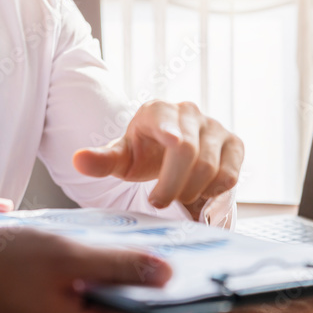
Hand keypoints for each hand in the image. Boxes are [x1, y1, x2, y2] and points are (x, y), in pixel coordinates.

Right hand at [0, 219, 175, 312]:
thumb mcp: (67, 254)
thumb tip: (167, 275)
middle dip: (142, 282)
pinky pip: (75, 299)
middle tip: (168, 251)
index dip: (171, 295)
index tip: (200, 276)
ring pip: (97, 303)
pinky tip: (90, 252)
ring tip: (132, 246)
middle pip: (119, 312)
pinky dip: (88, 278)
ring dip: (113, 277)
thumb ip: (120, 266)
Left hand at [72, 101, 243, 213]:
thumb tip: (78, 160)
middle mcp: (189, 112)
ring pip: (211, 167)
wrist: (169, 157)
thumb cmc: (142, 155)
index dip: (172, 131)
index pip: (167, 120)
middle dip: (172, 184)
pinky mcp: (234, 144)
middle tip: (157, 202)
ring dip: (191, 191)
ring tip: (175, 197)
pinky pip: (230, 175)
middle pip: (189, 152)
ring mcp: (215, 127)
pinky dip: (213, 191)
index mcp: (157, 111)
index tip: (174, 142)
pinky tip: (197, 192)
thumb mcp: (120, 159)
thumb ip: (100, 160)